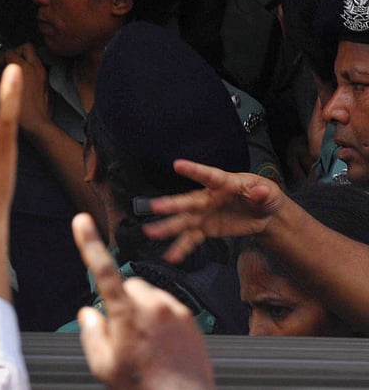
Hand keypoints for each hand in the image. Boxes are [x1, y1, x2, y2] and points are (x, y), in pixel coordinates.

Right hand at [0, 43, 49, 133]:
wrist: (37, 126)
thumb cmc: (20, 114)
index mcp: (24, 68)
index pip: (8, 53)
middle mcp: (36, 68)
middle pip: (25, 47)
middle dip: (14, 53)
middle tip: (4, 63)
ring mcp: (43, 75)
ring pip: (34, 57)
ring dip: (22, 60)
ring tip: (11, 71)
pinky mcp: (46, 83)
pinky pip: (38, 68)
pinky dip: (29, 70)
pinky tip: (21, 81)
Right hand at [72, 214, 214, 389]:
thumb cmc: (143, 387)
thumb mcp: (103, 365)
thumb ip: (91, 332)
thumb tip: (89, 314)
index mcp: (127, 315)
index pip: (103, 271)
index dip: (89, 243)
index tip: (82, 221)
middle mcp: (153, 307)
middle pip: (128, 285)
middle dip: (122, 299)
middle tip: (122, 331)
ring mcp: (174, 311)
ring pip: (148, 295)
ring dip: (142, 308)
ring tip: (145, 341)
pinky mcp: (189, 318)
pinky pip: (167, 306)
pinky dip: (160, 318)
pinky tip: (160, 343)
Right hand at [142, 159, 284, 263]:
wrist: (263, 215)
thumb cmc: (264, 196)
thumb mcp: (270, 193)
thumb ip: (263, 193)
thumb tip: (261, 192)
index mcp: (224, 183)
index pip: (208, 175)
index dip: (193, 170)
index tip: (178, 165)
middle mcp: (208, 197)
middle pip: (188, 201)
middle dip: (172, 204)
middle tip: (156, 207)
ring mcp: (204, 214)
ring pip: (183, 221)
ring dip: (167, 227)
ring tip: (150, 232)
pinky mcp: (205, 228)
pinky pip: (191, 239)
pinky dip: (181, 248)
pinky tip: (171, 256)